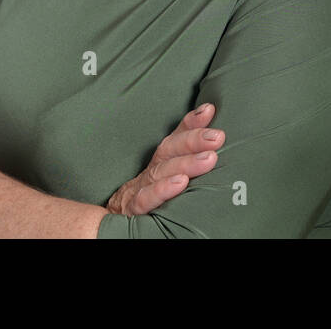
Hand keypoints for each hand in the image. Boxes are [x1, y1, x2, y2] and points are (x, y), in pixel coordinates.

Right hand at [105, 103, 224, 215]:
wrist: (113, 222)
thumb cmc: (147, 199)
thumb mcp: (167, 178)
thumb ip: (186, 163)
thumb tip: (214, 143)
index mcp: (159, 164)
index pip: (175, 139)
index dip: (190, 124)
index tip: (209, 110)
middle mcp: (149, 172)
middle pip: (169, 151)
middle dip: (194, 140)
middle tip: (218, 136)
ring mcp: (138, 189)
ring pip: (160, 172)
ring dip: (186, 163)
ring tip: (209, 159)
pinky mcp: (132, 210)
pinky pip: (145, 199)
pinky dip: (162, 190)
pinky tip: (180, 184)